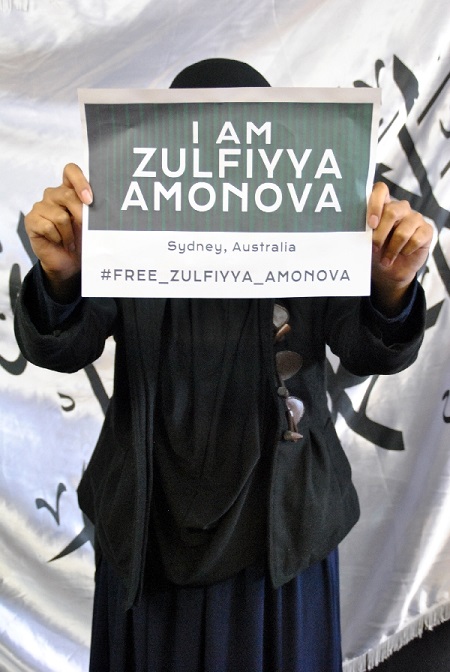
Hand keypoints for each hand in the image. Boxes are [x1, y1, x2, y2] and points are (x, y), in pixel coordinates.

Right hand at [25, 163, 92, 299]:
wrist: (68, 262)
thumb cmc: (80, 240)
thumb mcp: (90, 224)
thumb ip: (91, 211)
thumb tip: (96, 205)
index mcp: (69, 191)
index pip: (71, 171)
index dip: (80, 181)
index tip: (90, 200)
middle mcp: (53, 195)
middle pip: (66, 195)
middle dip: (80, 216)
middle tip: (84, 230)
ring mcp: (41, 207)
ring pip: (59, 215)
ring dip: (69, 233)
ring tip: (70, 240)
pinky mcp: (32, 220)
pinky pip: (47, 226)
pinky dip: (58, 238)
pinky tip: (59, 242)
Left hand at [367, 182, 432, 314]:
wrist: (390, 272)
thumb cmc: (375, 252)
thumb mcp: (365, 241)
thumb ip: (362, 231)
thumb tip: (353, 229)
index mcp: (383, 205)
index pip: (381, 189)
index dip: (375, 203)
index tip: (370, 223)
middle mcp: (400, 208)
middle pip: (392, 211)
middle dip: (380, 233)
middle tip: (374, 249)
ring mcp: (415, 218)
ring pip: (403, 230)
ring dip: (392, 249)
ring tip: (385, 261)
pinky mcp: (426, 230)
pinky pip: (416, 239)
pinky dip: (406, 251)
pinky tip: (403, 255)